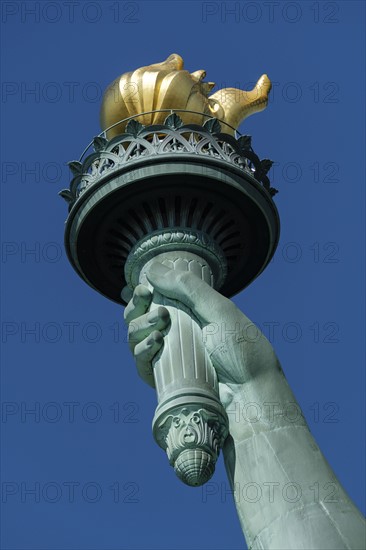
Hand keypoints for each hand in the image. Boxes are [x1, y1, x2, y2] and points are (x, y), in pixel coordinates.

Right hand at [123, 262, 278, 400]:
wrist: (250, 391)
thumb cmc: (241, 348)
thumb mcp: (218, 310)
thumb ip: (187, 287)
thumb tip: (152, 268)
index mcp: (189, 312)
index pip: (154, 298)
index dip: (143, 293)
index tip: (144, 289)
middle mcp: (175, 332)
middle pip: (138, 316)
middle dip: (137, 308)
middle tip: (153, 306)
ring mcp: (168, 356)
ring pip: (135, 337)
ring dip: (140, 326)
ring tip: (158, 325)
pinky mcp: (163, 378)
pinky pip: (141, 362)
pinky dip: (141, 350)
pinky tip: (155, 343)